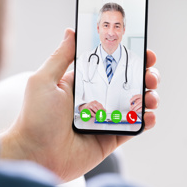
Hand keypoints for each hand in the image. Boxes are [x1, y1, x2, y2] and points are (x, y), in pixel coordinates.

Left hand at [0, 29, 159, 181]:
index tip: (143, 51)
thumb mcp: (44, 81)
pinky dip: (145, 121)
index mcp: (83, 84)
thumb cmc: (35, 117)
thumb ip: (60, 57)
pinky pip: (132, 128)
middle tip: (151, 75)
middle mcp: (97, 99)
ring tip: (151, 97)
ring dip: (149, 98)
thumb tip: (71, 31)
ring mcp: (105, 119)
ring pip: (134, 104)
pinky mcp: (110, 138)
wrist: (35, 155)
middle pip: (128, 84)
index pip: (111, 66)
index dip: (129, 58)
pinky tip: (149, 116)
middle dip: (145, 76)